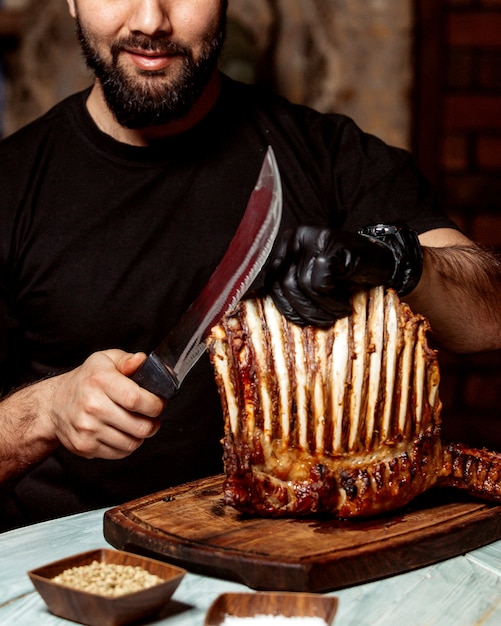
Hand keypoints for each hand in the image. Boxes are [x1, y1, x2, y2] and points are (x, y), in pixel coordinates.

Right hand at [48, 350, 164, 459]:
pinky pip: (119, 453)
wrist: (54, 404)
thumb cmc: (85, 380)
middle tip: (152, 417)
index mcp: (100, 381)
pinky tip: (123, 433)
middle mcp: (92, 405)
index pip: (136, 399)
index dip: (155, 405)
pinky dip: (127, 445)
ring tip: (138, 424)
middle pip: (139, 426)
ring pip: (132, 443)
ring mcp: (87, 428)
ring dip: (141, 435)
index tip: (159, 404)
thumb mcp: (104, 360)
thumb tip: (141, 360)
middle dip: (153, 423)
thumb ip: (126, 359)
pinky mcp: (85, 446)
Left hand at [267, 224, 421, 326]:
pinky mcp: (331, 243)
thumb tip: (273, 312)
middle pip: (284, 283)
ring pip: (301, 285)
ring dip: (322, 307)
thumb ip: (293, 288)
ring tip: (339, 310)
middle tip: (325, 320)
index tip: (301, 319)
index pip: (271, 280)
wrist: (385, 264)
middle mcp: (296, 237)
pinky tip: (346, 300)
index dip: (284, 305)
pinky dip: (333, 300)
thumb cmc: (348, 277)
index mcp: (287, 245)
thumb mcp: (313, 281)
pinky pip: (320, 282)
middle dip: (304, 310)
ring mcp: (314, 237)